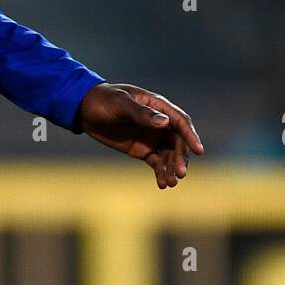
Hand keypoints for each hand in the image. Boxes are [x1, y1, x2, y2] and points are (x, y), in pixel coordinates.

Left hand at [74, 83, 204, 188]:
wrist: (85, 110)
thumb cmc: (104, 100)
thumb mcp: (121, 104)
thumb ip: (141, 113)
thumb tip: (164, 122)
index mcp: (158, 106)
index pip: (180, 122)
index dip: (191, 136)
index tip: (199, 150)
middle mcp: (159, 123)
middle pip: (178, 141)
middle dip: (180, 158)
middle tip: (179, 174)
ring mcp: (152, 137)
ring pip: (170, 155)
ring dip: (172, 168)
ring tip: (170, 183)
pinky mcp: (143, 150)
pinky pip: (157, 163)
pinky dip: (161, 173)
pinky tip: (162, 184)